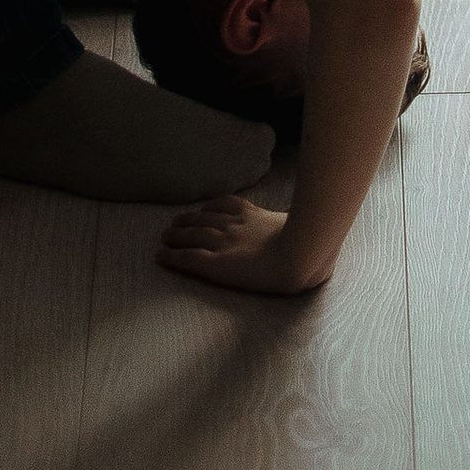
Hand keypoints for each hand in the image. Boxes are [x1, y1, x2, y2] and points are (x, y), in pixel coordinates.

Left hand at [157, 196, 322, 295]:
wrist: (299, 254)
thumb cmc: (307, 241)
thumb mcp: (301, 223)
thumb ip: (296, 221)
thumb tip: (309, 222)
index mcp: (252, 214)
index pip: (224, 206)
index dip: (210, 208)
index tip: (201, 210)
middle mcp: (233, 225)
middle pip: (203, 219)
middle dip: (188, 220)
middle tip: (174, 223)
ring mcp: (223, 243)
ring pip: (191, 236)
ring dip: (176, 235)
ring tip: (165, 236)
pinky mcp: (216, 264)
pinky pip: (188, 259)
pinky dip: (172, 257)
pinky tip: (161, 257)